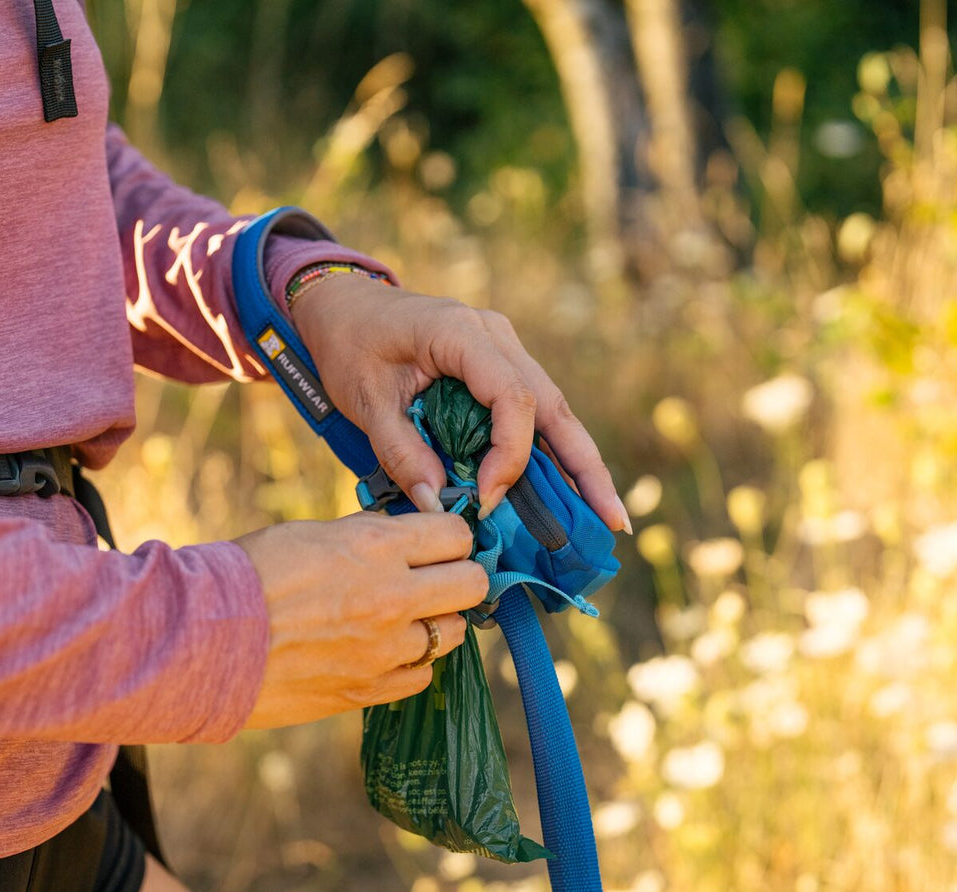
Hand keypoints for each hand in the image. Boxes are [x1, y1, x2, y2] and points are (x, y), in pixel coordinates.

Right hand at [235, 511, 487, 728]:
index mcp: (377, 547)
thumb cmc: (247, 575)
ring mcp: (385, 650)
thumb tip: (401, 536)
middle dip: (459, 577)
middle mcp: (393, 597)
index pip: (457, 534)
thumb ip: (366, 536)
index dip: (451, 536)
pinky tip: (384, 651)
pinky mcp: (369, 690)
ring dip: (436, 622)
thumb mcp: (311, 533)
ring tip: (405, 617)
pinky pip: (421, 676)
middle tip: (436, 579)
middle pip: (474, 584)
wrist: (202, 640)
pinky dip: (410, 662)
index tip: (439, 542)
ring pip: (452, 634)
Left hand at [289, 275, 630, 531]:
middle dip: (584, 467)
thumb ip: (399, 451)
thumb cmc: (349, 345)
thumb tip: (437, 504)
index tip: (486, 499)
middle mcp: (495, 336)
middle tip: (612, 521)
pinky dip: (553, 451)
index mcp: (461, 332)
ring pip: (553, 409)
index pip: (512, 398)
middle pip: (553, 405)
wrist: (344, 305)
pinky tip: (572, 491)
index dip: (510, 456)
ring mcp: (504, 347)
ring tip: (607, 516)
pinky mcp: (500, 364)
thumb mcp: (363, 400)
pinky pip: (534, 411)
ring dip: (580, 463)